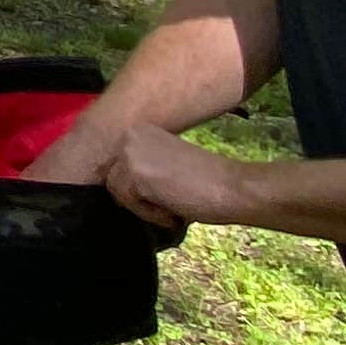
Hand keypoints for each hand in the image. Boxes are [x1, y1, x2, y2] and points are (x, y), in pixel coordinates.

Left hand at [100, 124, 249, 233]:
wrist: (231, 187)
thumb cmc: (206, 180)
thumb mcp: (165, 164)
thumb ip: (141, 167)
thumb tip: (115, 186)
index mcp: (139, 130)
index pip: (118, 167)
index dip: (138, 188)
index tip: (164, 194)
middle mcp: (130, 136)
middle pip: (113, 179)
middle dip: (138, 197)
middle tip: (171, 202)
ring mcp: (130, 152)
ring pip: (118, 192)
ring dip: (145, 206)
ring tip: (173, 207)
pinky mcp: (134, 173)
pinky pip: (128, 203)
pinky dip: (150, 214)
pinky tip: (173, 210)